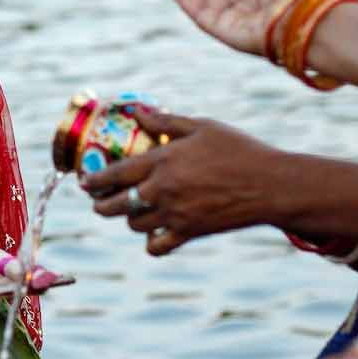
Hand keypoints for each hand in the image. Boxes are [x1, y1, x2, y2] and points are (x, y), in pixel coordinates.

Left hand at [81, 107, 286, 255]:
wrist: (272, 185)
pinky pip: (156, 247)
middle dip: (101, 204)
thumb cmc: (240, 150)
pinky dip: (151, 242)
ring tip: (131, 211)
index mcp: (161, 161)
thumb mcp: (202, 126)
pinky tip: (154, 233)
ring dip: (128, 218)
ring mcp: (174, 214)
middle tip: (100, 201)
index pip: (113, 174)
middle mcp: (162, 190)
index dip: (93, 180)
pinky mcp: (190, 233)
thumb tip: (138, 112)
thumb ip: (166, 121)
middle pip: (115, 204)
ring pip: (133, 224)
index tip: (84, 181)